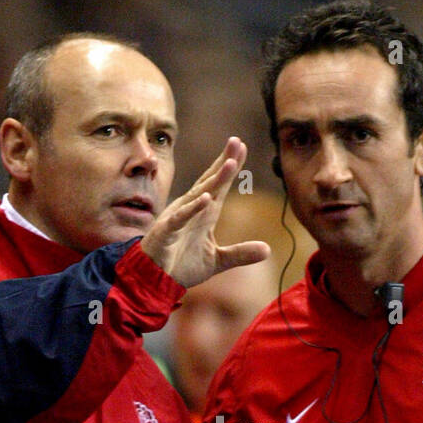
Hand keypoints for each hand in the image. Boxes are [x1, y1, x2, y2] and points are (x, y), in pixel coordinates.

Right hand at [141, 137, 270, 287]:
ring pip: (198, 195)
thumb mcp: (217, 260)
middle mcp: (191, 210)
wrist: (155, 281)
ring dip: (214, 180)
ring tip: (230, 164)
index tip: (242, 147)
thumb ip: (240, 253)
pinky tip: (206, 199)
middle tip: (237, 142)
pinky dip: (192, 209)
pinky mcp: (166, 232)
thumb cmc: (181, 265)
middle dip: (224, 163)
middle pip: (210, 182)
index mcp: (204, 214)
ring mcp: (178, 219)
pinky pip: (180, 218)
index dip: (230, 167)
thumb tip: (268, 250)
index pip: (219, 186)